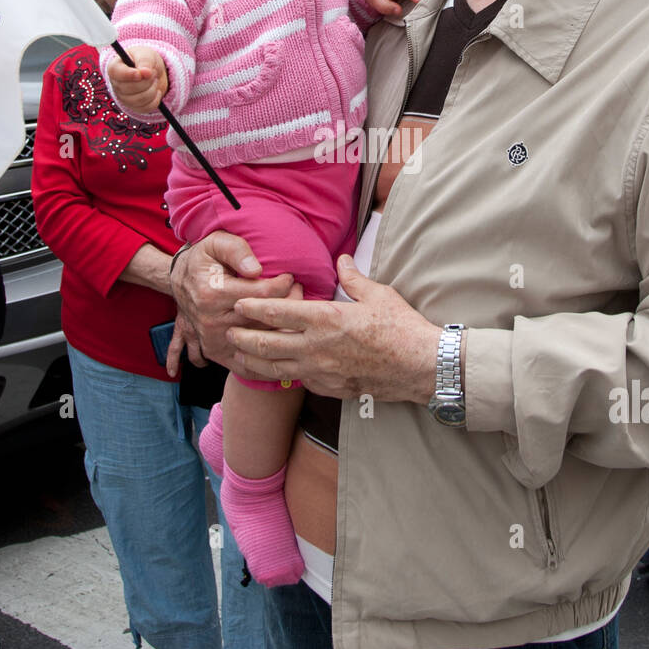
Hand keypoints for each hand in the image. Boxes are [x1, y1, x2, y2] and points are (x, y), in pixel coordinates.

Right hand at [108, 46, 167, 112]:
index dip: (130, 74)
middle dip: (147, 80)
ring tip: (154, 81)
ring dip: (153, 89)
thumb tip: (146, 72)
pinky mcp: (134, 107)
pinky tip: (156, 91)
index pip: (116, 73)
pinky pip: (146, 107)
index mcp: (115, 68)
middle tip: (153, 73)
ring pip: (139, 99)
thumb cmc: (145, 60)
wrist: (153, 72)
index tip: (142, 73)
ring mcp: (124, 98)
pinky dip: (156, 99)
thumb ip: (144, 61)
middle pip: (130, 88)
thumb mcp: (146, 54)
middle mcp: (116, 84)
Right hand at [169, 232, 301, 375]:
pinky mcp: (215, 352)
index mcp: (213, 294)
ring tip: (294, 317)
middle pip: (263, 320)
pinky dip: (263, 365)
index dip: (283, 285)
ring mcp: (213, 340)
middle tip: (300, 295)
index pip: (261, 294)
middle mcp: (212, 321)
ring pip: (258, 343)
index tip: (291, 278)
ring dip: (281, 332)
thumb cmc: (203, 259)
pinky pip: (242, 365)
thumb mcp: (216, 242)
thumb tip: (256, 269)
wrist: (179, 280)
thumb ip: (237, 250)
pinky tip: (279, 357)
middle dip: (288, 307)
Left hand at [230, 256, 439, 402]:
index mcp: (325, 319)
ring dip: (253, 361)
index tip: (238, 303)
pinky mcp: (330, 388)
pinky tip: (276, 371)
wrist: (419, 367)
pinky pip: (298, 381)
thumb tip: (342, 260)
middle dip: (242, 337)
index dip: (253, 307)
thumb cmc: (401, 328)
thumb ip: (353, 278)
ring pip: (275, 369)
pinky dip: (282, 376)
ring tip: (239, 354)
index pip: (277, 313)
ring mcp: (321, 372)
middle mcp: (316, 348)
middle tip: (228, 331)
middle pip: (265, 344)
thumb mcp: (378, 295)